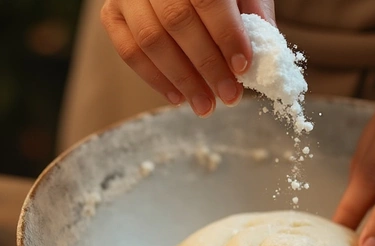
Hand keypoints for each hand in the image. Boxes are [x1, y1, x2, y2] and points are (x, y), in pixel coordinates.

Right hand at [101, 0, 274, 116]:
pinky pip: (128, 50)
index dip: (225, 34)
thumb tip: (262, 55)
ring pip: (150, 40)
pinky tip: (178, 97)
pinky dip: (154, 79)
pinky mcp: (112, 12)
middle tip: (229, 96)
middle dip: (207, 65)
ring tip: (205, 105)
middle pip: (176, 22)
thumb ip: (253, 11)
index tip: (242, 66)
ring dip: (181, 79)